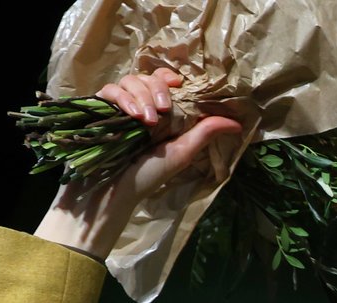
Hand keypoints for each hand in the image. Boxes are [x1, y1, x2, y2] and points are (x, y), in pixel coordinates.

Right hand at [35, 68, 242, 258]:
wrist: (111, 191)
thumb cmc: (147, 176)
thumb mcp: (180, 154)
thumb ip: (204, 134)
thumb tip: (237, 123)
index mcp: (160, 115)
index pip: (164, 82)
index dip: (169, 77)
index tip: (178, 84)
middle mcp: (139, 107)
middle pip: (148, 77)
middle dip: (157, 89)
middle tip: (162, 109)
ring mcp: (118, 108)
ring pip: (129, 81)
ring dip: (141, 95)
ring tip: (147, 120)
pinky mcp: (99, 110)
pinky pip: (109, 91)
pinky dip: (122, 98)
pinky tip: (132, 114)